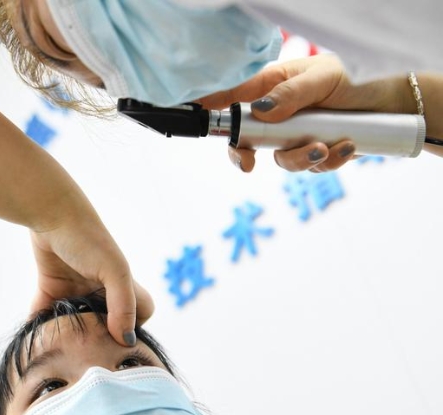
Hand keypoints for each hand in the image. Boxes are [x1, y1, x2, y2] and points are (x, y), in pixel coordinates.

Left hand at [30, 218, 153, 346]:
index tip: (116, 335)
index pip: (140, 313)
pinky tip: (37, 336)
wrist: (49, 213)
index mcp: (122, 285)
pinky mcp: (50, 287)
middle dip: (98, 336)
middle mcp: (101, 290)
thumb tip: (126, 341)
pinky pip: (47, 312)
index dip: (133, 326)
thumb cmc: (88, 239)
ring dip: (69, 333)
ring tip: (62, 343)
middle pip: (107, 324)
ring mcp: (75, 290)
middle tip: (86, 346)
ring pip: (77, 322)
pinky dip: (41, 323)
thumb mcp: (115, 271)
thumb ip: (123, 306)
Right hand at [197, 54, 392, 172]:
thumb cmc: (352, 79)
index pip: (234, 100)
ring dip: (303, 158)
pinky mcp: (314, 154)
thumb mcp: (322, 77)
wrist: (387, 102)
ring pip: (283, 161)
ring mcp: (294, 137)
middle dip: (243, 155)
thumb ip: (292, 94)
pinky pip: (312, 167)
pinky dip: (330, 160)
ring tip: (328, 146)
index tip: (197, 118)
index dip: (212, 110)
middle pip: (245, 141)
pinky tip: (347, 146)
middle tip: (247, 164)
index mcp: (271, 89)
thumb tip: (260, 110)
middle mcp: (277, 116)